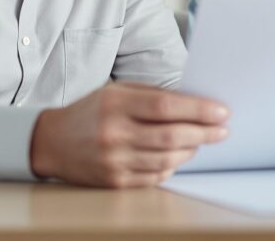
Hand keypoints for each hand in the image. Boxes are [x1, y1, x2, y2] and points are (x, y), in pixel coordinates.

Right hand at [29, 82, 228, 187]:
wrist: (51, 142)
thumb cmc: (90, 112)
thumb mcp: (117, 91)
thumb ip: (152, 96)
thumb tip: (195, 104)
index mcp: (116, 103)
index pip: (166, 106)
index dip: (199, 110)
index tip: (222, 111)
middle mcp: (114, 132)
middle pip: (171, 135)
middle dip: (204, 133)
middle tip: (222, 130)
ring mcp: (114, 160)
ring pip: (166, 159)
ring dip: (191, 150)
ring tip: (202, 141)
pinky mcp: (114, 182)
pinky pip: (154, 177)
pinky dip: (172, 167)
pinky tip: (179, 156)